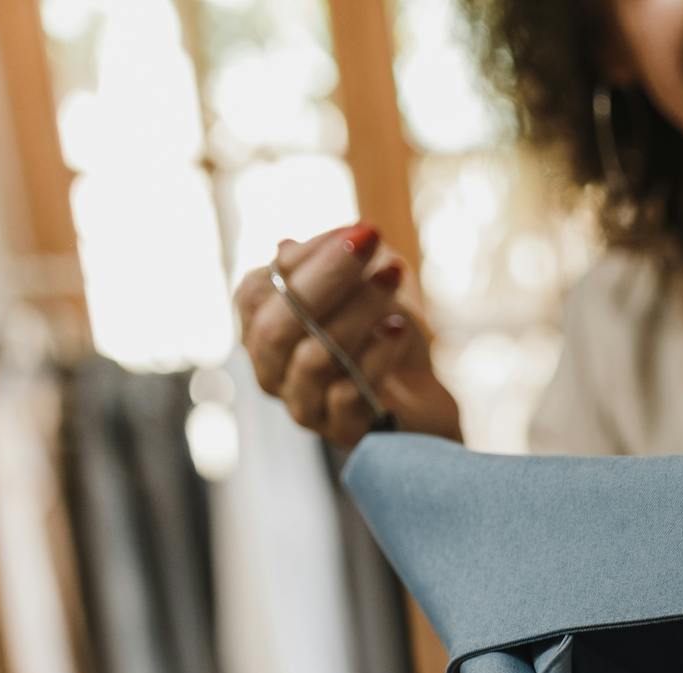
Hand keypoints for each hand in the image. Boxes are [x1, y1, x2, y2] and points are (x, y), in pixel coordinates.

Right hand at [233, 223, 461, 445]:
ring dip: (358, 310)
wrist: (426, 402)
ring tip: (393, 277)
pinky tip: (399, 329)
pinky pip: (347, 394)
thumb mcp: (362, 291)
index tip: (357, 230)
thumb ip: (327, 267)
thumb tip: (285, 246)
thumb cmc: (384, 340)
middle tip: (370, 240)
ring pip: (314, 358)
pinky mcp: (341, 432)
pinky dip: (375, 356)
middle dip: (326, 276)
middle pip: (278, 325)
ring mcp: (302, 405)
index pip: (256, 292)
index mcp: (263, 330)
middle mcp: (271, 370)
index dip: (304, 258)